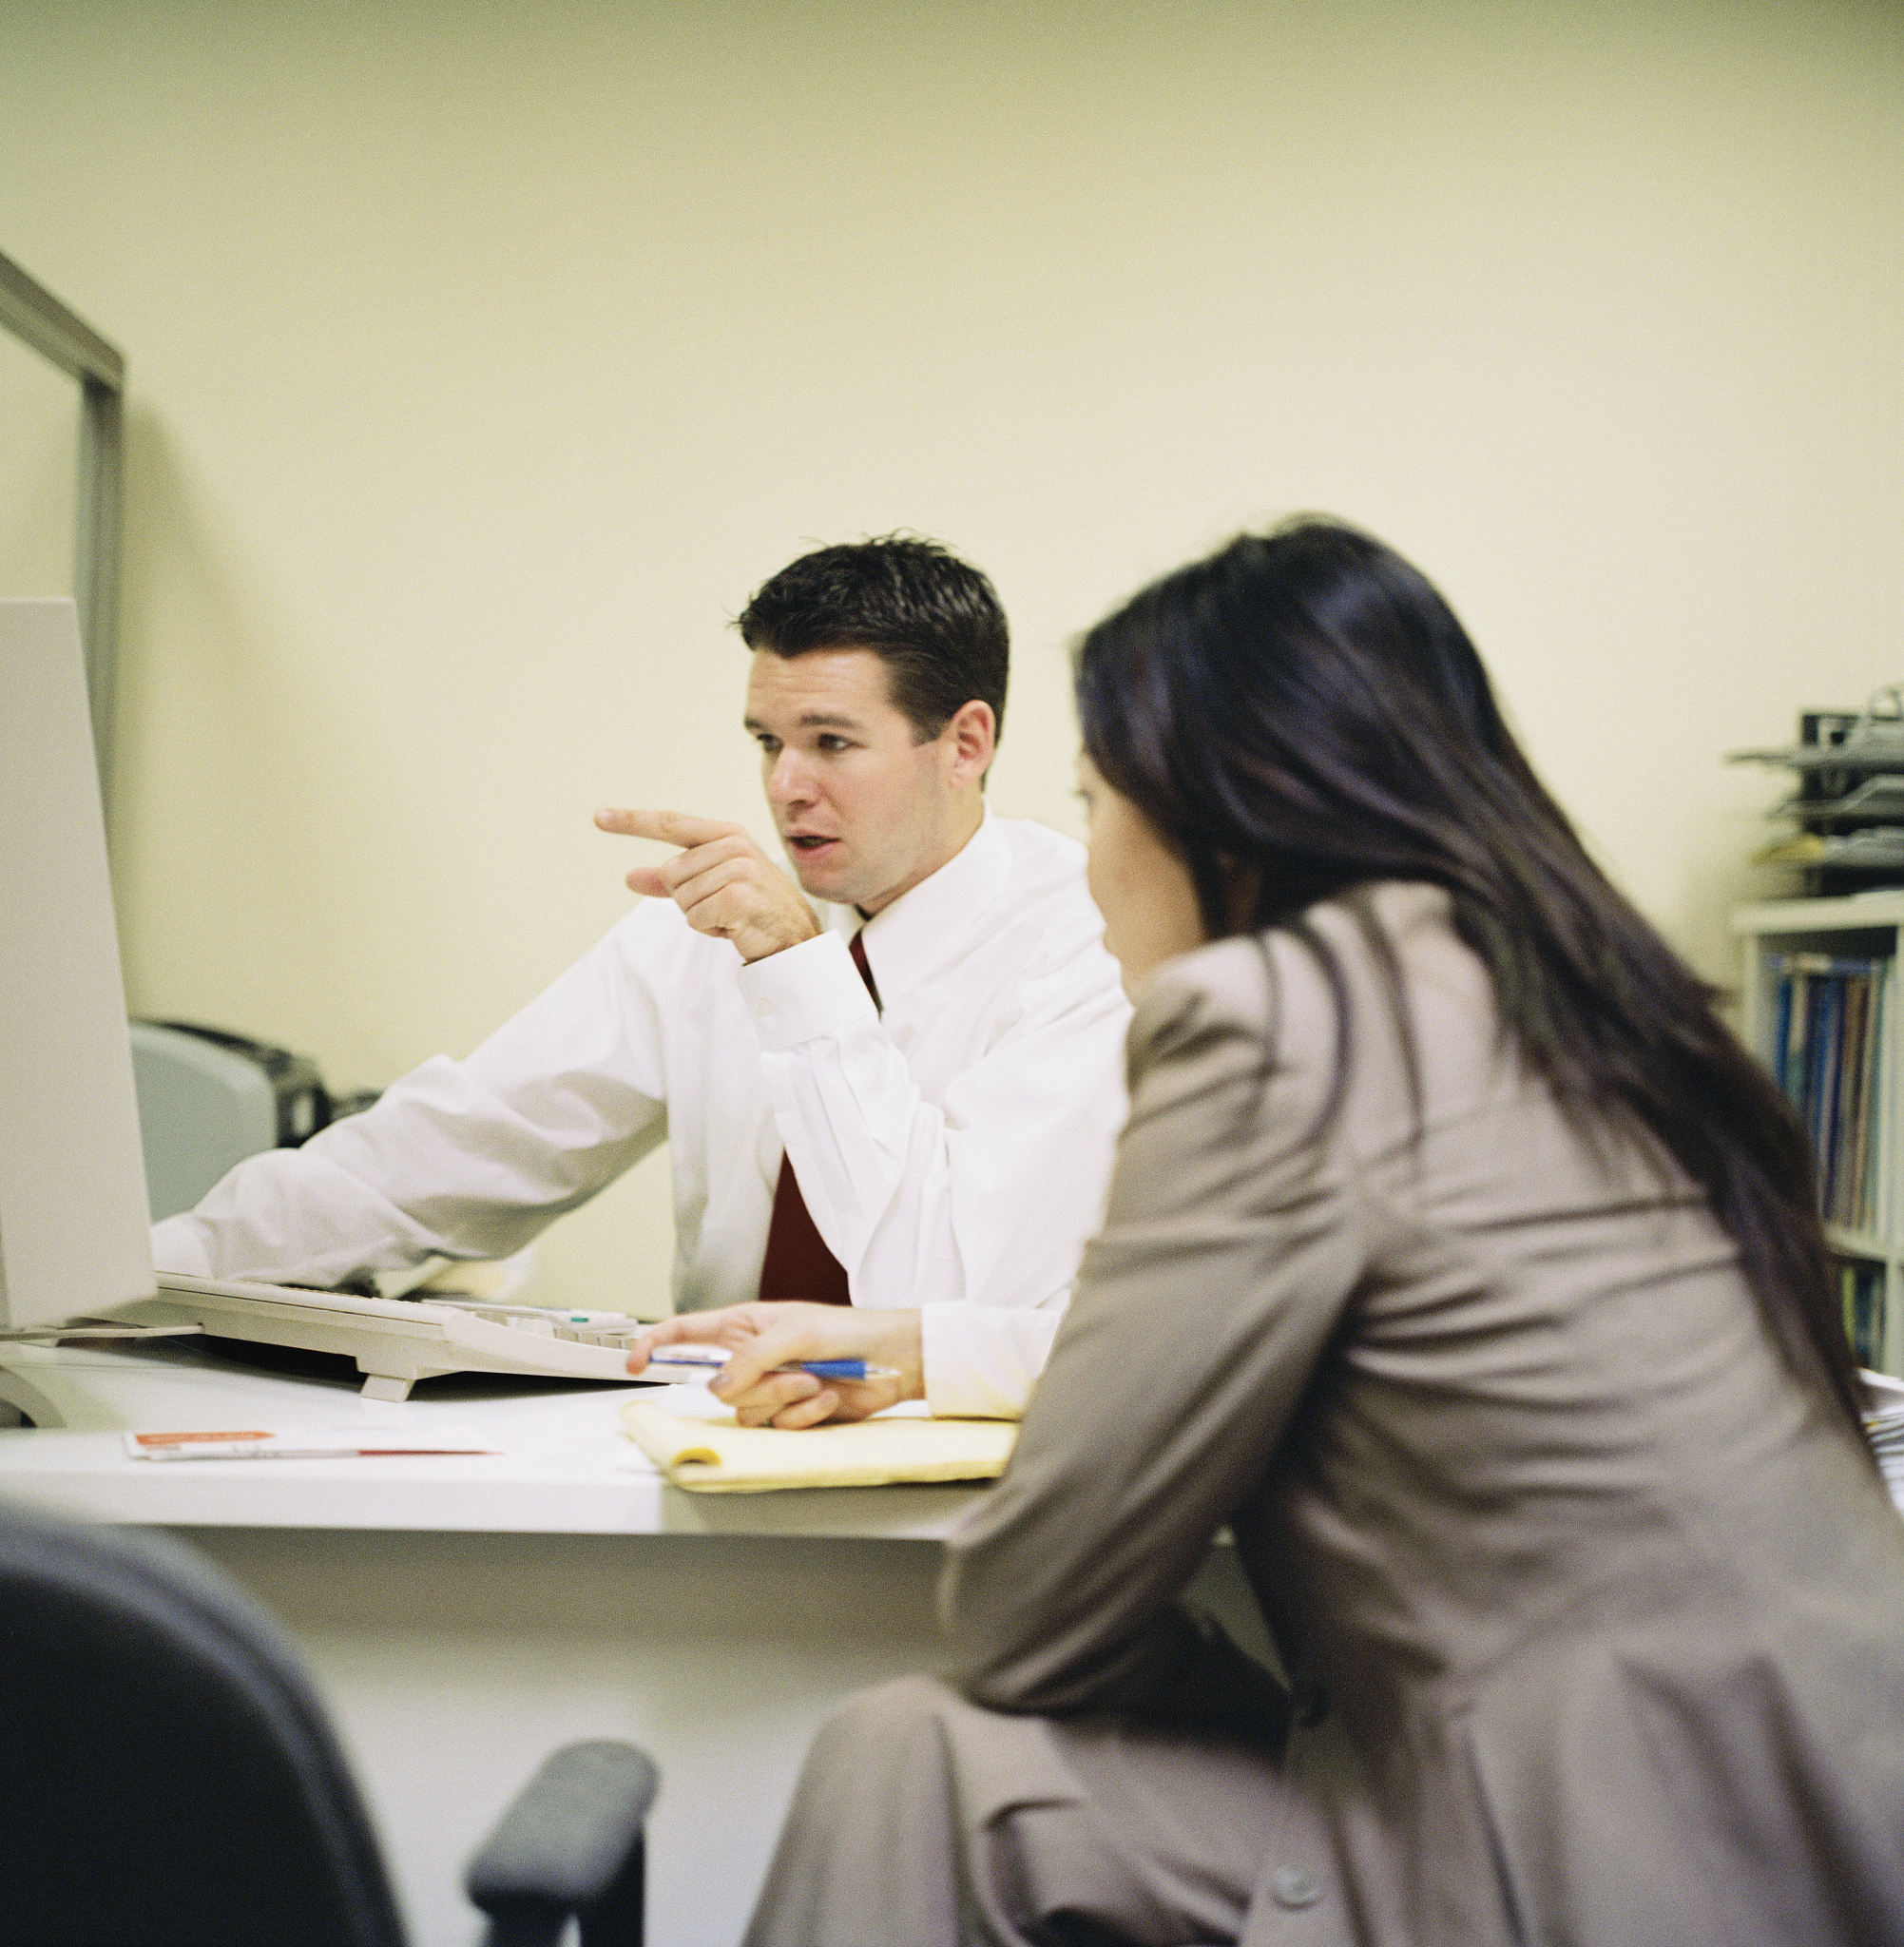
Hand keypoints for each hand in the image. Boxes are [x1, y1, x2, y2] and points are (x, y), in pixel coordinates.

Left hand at [595, 808, 820, 962]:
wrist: (793, 938)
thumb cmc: (752, 909)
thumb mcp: (710, 887)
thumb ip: (669, 881)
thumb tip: (629, 876)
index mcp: (726, 834)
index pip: (671, 824)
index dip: (633, 821)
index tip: (599, 817)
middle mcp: (734, 845)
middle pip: (671, 874)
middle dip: (687, 898)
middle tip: (720, 906)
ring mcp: (739, 869)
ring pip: (681, 898)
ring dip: (700, 915)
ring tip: (730, 916)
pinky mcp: (739, 896)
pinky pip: (695, 916)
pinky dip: (709, 928)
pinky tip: (734, 926)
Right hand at [625, 1302, 924, 1428]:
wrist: (890, 1361)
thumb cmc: (847, 1331)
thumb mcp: (792, 1333)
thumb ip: (749, 1359)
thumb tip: (716, 1389)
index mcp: (744, 1326)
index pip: (686, 1333)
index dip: (654, 1344)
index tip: (633, 1360)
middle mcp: (751, 1359)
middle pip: (721, 1389)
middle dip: (759, 1386)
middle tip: (797, 1372)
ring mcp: (770, 1389)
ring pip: (747, 1413)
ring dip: (785, 1401)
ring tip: (816, 1383)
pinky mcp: (789, 1414)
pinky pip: (777, 1427)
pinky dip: (803, 1416)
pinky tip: (827, 1400)